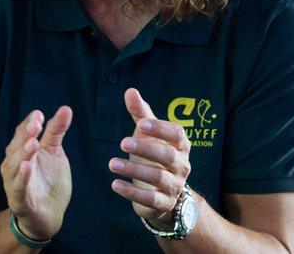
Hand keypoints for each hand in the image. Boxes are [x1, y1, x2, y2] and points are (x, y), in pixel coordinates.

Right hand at [0, 106, 72, 240]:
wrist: (50, 216)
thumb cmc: (49, 182)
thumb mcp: (55, 154)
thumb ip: (56, 132)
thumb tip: (66, 108)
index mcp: (22, 152)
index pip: (22, 134)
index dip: (29, 124)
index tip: (39, 115)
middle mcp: (14, 165)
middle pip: (16, 147)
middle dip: (25, 135)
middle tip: (36, 124)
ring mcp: (14, 183)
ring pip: (15, 166)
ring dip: (23, 153)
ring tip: (33, 143)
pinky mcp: (19, 200)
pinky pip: (18, 187)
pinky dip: (21, 177)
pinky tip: (27, 167)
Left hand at [109, 88, 190, 224]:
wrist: (164, 192)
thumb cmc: (155, 154)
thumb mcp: (148, 134)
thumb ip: (140, 114)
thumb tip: (130, 90)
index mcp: (180, 145)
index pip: (177, 134)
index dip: (161, 128)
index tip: (141, 124)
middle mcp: (182, 165)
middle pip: (169, 156)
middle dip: (147, 148)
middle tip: (122, 143)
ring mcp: (175, 185)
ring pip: (159, 178)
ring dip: (134, 170)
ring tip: (111, 163)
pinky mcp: (164, 203)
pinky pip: (151, 199)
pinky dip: (133, 192)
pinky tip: (115, 185)